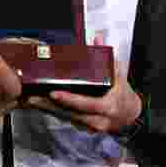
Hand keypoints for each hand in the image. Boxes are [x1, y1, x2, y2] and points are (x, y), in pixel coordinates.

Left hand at [26, 35, 141, 134]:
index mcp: (108, 106)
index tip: (53, 93)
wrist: (130, 113)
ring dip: (52, 110)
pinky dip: (59, 113)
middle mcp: (100, 120)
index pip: (86, 104)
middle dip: (53, 106)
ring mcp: (93, 127)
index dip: (69, 99)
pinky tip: (45, 106)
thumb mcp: (117, 74)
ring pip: (69, 119)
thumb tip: (97, 37)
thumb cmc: (122, 92)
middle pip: (72, 114)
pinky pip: (71, 121)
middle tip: (35, 98)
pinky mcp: (87, 129)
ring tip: (35, 101)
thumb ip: (106, 56)